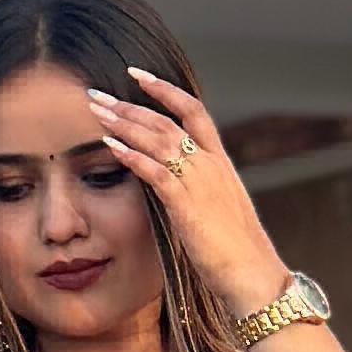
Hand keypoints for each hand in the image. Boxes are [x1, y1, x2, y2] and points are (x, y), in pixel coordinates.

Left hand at [85, 69, 288, 319]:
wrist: (255, 277)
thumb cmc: (238, 253)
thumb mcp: (220, 212)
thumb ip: (200, 192)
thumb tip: (178, 187)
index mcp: (221, 164)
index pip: (193, 111)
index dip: (165, 90)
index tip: (138, 75)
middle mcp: (212, 165)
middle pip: (168, 121)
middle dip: (131, 104)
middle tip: (98, 94)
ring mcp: (201, 183)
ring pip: (160, 140)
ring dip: (125, 123)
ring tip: (96, 112)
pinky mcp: (188, 206)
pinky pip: (156, 172)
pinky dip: (133, 156)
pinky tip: (110, 146)